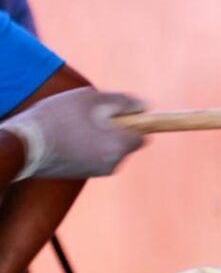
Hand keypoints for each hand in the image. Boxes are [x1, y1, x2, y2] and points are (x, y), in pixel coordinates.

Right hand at [0, 86, 145, 179]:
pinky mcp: (81, 173)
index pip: (143, 135)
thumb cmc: (57, 118)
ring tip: (73, 124)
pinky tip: (66, 135)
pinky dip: (86, 144)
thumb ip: (123, 102)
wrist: (23, 145)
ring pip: (108, 147)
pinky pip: (93, 154)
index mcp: (120, 146)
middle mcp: (113, 164)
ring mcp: (96, 171)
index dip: (133, 120)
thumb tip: (145, 107)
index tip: (116, 112)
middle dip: (114, 127)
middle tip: (88, 115)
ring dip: (98, 135)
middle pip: (125, 141)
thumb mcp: (92, 98)